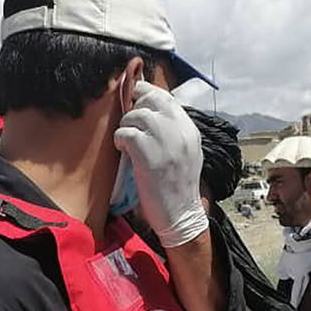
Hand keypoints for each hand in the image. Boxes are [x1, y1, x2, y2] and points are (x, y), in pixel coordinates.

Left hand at [114, 81, 207, 247]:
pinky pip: (125, 132)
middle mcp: (179, 130)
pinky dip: (120, 140)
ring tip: (128, 143)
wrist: (181, 215)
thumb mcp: (186, 152)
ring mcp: (165, 140)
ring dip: (126, 126)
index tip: (137, 105)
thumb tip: (150, 110)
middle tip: (130, 125)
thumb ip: (173, 131)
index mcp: (189, 129)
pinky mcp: (148, 153)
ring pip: (136, 114)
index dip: (146, 96)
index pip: (165, 97)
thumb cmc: (178, 187)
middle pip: (150, 98)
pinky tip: (125, 152)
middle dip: (134, 107)